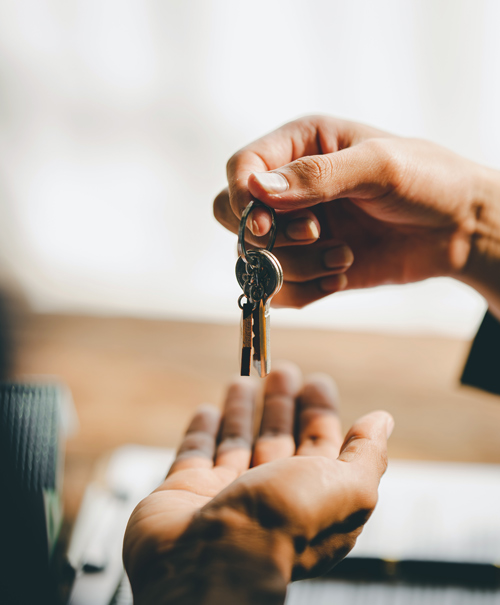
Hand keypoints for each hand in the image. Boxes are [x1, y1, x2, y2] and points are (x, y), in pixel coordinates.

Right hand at [123, 363, 393, 604]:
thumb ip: (365, 454)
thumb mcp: (346, 487)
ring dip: (241, 410)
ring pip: (236, 443)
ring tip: (243, 379)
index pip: (320, 447)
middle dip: (281, 404)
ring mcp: (225, 495)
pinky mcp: (186, 492)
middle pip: (277, 440)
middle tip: (281, 370)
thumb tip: (382, 421)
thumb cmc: (284, 525)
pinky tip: (207, 409)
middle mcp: (270, 497)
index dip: (320, 413)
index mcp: (311, 497)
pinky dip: (202, 431)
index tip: (316, 382)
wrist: (213, 560)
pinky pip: (195, 454)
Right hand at [214, 115, 499, 311]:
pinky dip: (304, 291)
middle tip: (313, 234)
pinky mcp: (311, 265)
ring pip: (257, 259)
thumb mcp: (378, 166)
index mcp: (302, 145)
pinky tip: (341, 277)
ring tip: (344, 256)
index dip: (241, 197)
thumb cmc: (428, 180)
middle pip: (234, 216)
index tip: (264, 223)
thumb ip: (317, 176)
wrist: (459, 229)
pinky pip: (281, 289)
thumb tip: (256, 188)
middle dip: (268, 236)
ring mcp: (299, 229)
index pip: (241, 169)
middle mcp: (292, 188)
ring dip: (298, 266)